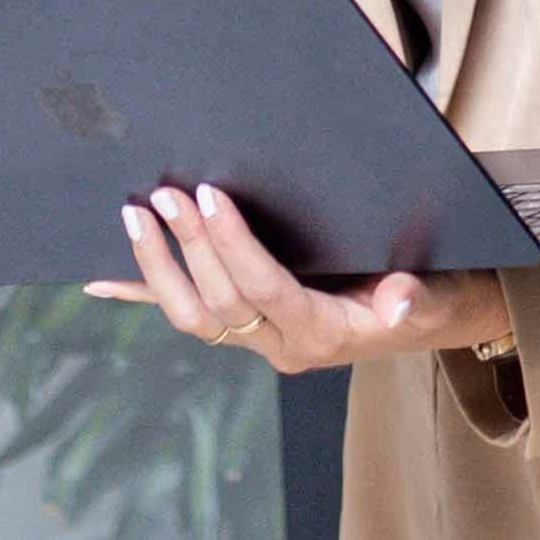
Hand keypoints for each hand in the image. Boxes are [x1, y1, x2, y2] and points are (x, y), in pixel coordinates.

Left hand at [95, 185, 513, 377]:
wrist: (430, 319)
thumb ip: (418, 298)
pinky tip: (100, 278)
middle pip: (221, 301)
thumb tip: (401, 300)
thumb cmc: (435, 297)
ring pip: (192, 314)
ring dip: (157, 267)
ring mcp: (257, 339)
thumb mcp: (439, 295)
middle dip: (189, 245)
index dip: (234, 246)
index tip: (211, 198)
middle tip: (165, 193)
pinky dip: (142, 295)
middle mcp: (281, 345)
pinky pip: (186, 312)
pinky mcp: (244, 326)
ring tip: (135, 213)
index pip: (267, 290)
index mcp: (322, 334)